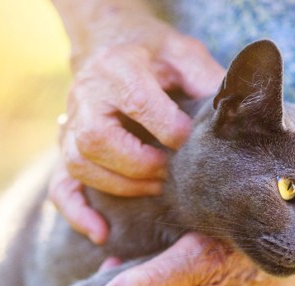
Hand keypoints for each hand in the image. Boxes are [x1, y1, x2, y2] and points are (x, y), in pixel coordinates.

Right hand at [49, 20, 223, 242]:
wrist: (108, 43)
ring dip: (120, 186)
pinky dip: (77, 212)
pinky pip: (61, 185)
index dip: (169, 129)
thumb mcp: (183, 52)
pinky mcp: (66, 146)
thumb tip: (233, 116)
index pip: (139, 103)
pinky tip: (101, 233)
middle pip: (99, 140)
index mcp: (118, 68)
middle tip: (171, 174)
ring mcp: (70, 123)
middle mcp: (86, 96)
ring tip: (154, 189)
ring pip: (80, 164)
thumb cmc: (152, 52)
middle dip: (140, 164)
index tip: (192, 144)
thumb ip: (205, 78)